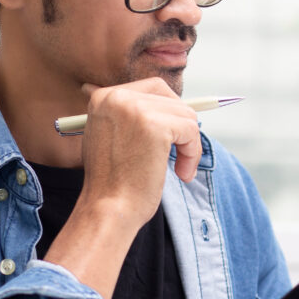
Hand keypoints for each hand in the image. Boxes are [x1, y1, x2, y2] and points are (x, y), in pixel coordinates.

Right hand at [78, 78, 201, 228]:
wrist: (108, 209)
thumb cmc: (114, 183)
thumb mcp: (112, 137)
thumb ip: (132, 117)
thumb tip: (170, 102)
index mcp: (104, 97)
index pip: (153, 89)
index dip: (170, 111)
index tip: (175, 136)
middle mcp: (117, 97)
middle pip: (171, 97)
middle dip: (182, 126)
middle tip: (180, 153)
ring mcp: (136, 109)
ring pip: (186, 115)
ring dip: (189, 144)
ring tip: (179, 169)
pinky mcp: (155, 126)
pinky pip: (192, 131)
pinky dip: (193, 153)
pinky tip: (182, 173)